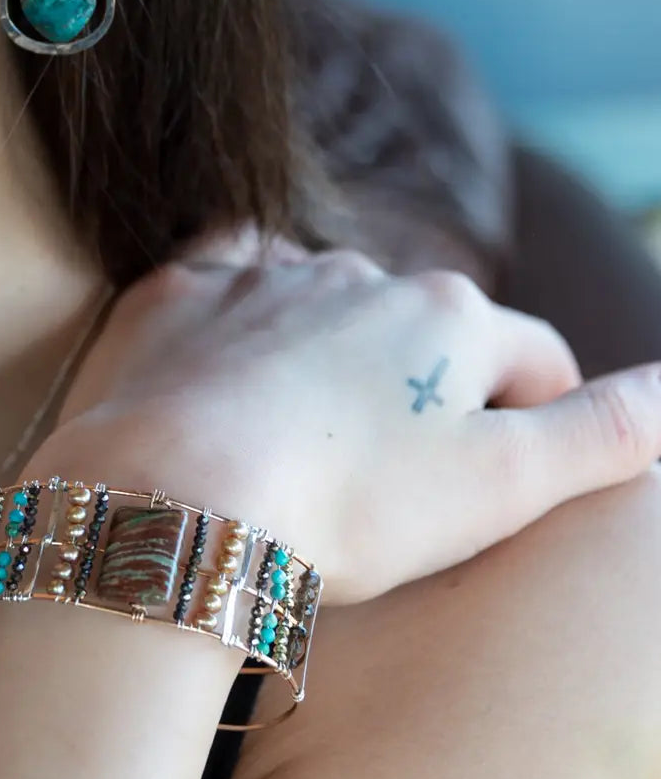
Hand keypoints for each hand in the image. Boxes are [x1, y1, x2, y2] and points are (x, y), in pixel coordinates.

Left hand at [30, 229, 660, 603]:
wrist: (176, 496)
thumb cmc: (348, 504)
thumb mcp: (503, 484)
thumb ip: (602, 432)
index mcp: (450, 317)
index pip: (530, 358)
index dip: (532, 417)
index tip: (500, 469)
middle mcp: (360, 274)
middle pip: (422, 329)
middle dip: (420, 385)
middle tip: (385, 464)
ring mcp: (261, 275)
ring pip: (323, 303)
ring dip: (328, 350)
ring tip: (301, 426)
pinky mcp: (178, 292)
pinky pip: (220, 278)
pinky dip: (232, 310)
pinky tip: (225, 354)